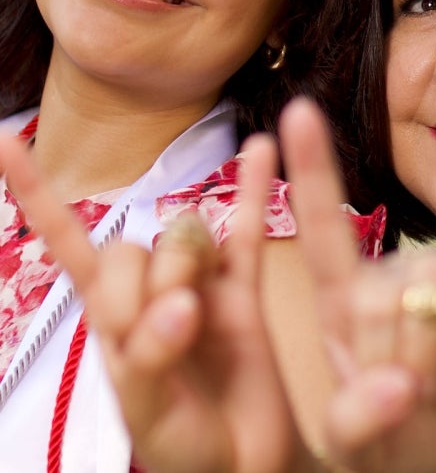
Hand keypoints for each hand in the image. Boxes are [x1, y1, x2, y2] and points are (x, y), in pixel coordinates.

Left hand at [0, 133, 308, 472]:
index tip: (6, 141)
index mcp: (112, 320)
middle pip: (136, 243)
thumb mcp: (147, 415)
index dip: (37, 197)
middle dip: (147, 280)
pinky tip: (262, 148)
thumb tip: (182, 302)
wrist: (246, 463)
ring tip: (202, 308)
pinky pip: (248, 229)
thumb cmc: (186, 446)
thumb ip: (150, 357)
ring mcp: (202, 285)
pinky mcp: (244, 288)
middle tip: (171, 328)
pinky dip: (254, 187)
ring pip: (187, 234)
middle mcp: (152, 292)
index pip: (72, 247)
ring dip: (189, 258)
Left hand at [276, 99, 435, 472]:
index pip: (323, 228)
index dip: (311, 170)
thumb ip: (357, 419)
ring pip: (432, 285)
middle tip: (405, 400)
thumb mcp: (357, 442)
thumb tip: (405, 382)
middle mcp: (394, 279)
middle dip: (390, 358)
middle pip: (379, 290)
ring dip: (432, 349)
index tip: (298, 111)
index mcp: (347, 301)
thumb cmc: (400, 437)